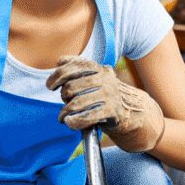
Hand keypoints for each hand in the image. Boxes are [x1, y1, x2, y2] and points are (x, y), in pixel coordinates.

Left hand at [46, 55, 166, 152]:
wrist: (134, 110)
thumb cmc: (107, 94)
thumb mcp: (95, 77)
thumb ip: (78, 69)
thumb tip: (59, 61)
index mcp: (98, 68)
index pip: (73, 67)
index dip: (57, 76)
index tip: (50, 86)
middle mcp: (104, 79)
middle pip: (72, 86)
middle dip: (63, 96)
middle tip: (64, 102)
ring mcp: (110, 95)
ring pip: (77, 102)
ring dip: (65, 112)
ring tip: (63, 117)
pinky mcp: (113, 111)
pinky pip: (88, 116)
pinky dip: (75, 121)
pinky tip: (70, 123)